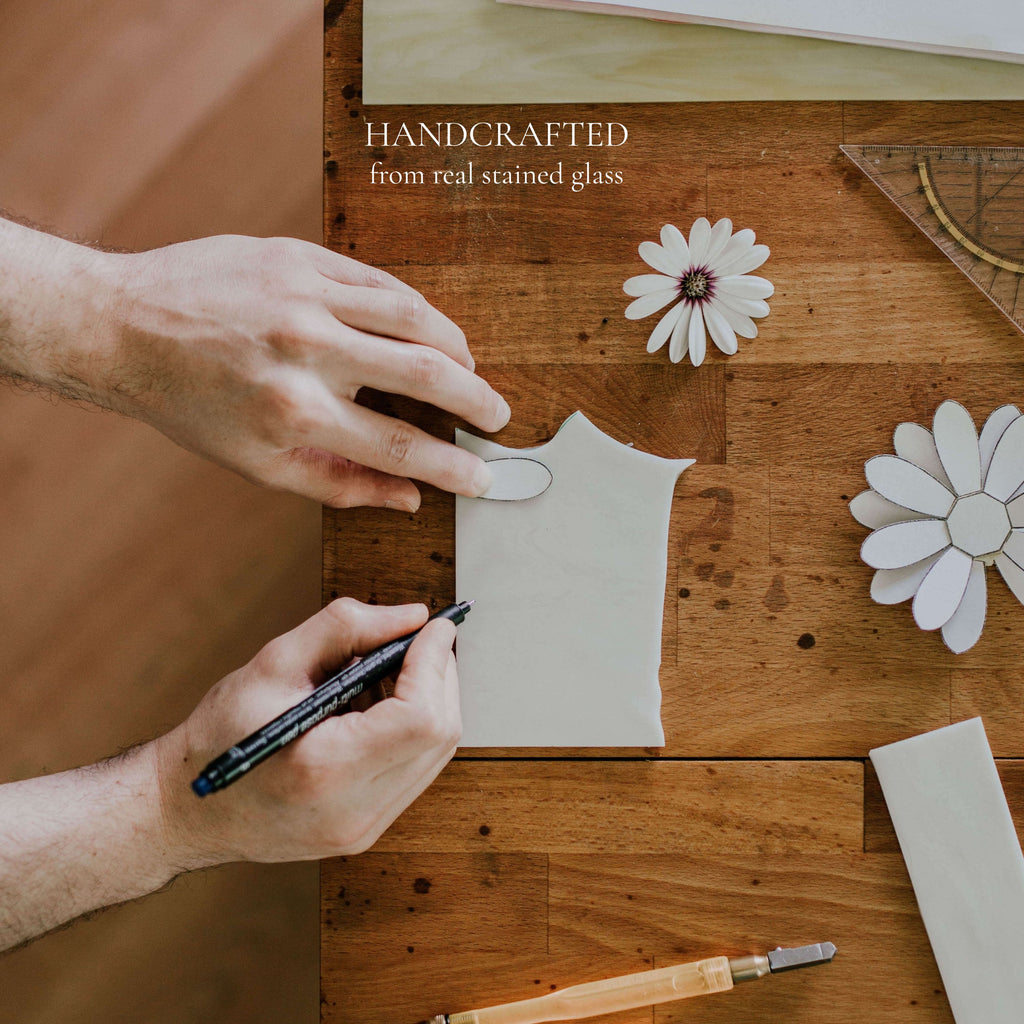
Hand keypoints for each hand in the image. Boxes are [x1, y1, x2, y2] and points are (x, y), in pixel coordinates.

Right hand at [0, 598, 459, 949]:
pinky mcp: (364, 832)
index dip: (435, 663)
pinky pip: (414, 772)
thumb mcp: (272, 664)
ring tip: (393, 669)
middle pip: (439, 736)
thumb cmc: (217, 735)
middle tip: (419, 639)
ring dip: (429, 702)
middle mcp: (354, 813)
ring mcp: (363, 830)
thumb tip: (412, 616)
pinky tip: (381, 704)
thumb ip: (345, 628)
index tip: (434, 626)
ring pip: (434, 756)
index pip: (421, 717)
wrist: (183, 810)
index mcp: (326, 771)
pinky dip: (412, 730)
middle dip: (439, 677)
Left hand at [104, 235, 507, 508]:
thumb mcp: (259, 465)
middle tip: (498, 416)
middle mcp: (306, 350)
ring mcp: (303, 294)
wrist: (125, 326)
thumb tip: (410, 498)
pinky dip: (414, 308)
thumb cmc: (192, 406)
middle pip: (424, 374)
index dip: (453, 465)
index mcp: (294, 413)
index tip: (484, 477)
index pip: (400, 445)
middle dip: (476, 400)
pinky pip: (378, 280)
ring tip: (469, 369)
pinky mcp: (297, 255)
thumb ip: (342, 485)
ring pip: (413, 316)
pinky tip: (426, 328)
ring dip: (456, 347)